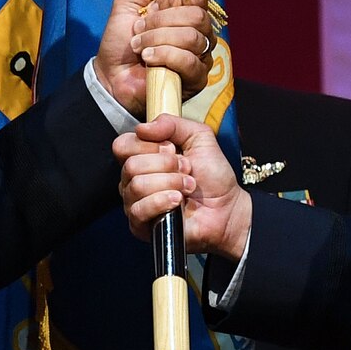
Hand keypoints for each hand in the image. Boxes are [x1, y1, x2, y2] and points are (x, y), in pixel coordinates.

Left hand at [93, 0, 218, 116]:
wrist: (110, 74)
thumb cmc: (120, 41)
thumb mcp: (129, 2)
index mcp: (185, 16)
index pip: (199, 0)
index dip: (180, 0)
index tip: (156, 6)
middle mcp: (198, 35)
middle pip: (198, 17)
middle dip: (163, 20)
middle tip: (139, 28)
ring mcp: (200, 58)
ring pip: (193, 38)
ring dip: (159, 39)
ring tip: (139, 46)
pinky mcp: (196, 79)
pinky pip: (190, 61)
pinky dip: (165, 56)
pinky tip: (148, 59)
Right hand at [114, 114, 252, 260]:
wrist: (227, 207)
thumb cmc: (213, 176)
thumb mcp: (198, 137)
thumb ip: (172, 124)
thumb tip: (142, 128)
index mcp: (142, 157)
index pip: (122, 145)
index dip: (148, 145)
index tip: (173, 150)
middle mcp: (133, 180)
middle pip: (130, 165)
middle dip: (166, 165)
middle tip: (187, 170)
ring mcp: (135, 203)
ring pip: (137, 185)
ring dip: (170, 183)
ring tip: (188, 186)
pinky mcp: (140, 225)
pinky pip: (139, 209)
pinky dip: (162, 201)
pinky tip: (178, 201)